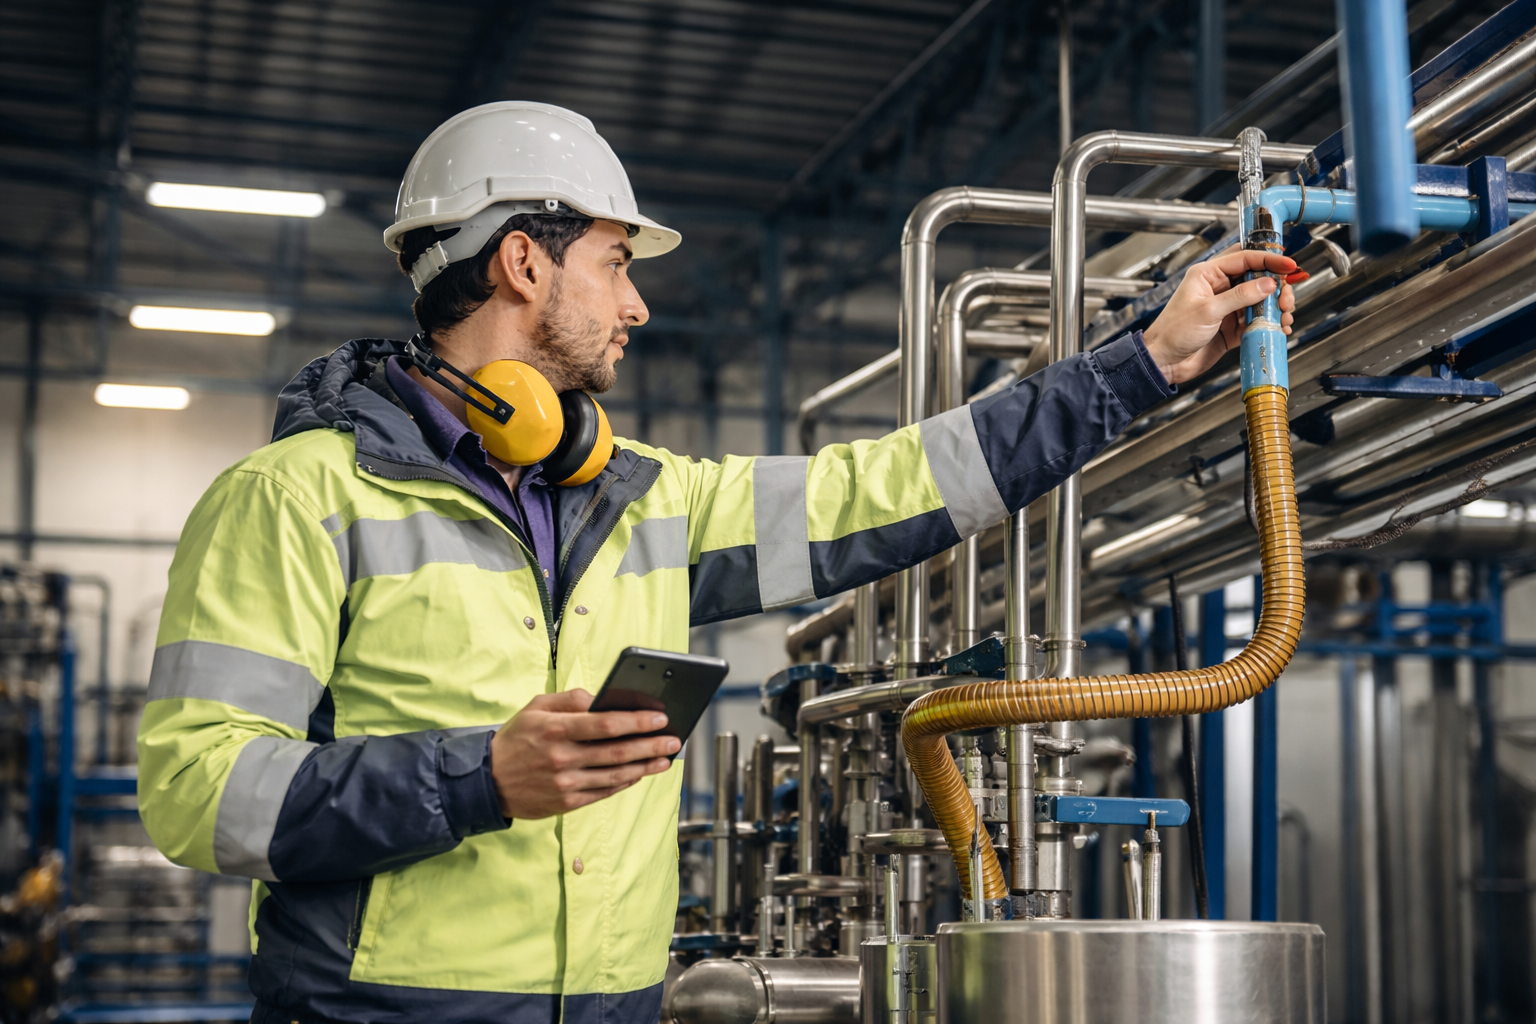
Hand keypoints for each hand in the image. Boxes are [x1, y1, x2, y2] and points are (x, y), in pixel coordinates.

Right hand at [490, 689, 679, 818]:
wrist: (487, 781)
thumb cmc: (516, 738)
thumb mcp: (536, 707)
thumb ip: (570, 700)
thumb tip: (602, 698)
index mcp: (556, 729)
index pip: (605, 724)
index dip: (636, 721)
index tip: (660, 718)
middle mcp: (562, 758)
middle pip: (617, 752)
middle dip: (650, 745)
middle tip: (673, 739)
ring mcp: (565, 783)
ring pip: (615, 775)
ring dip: (645, 767)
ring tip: (665, 758)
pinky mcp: (566, 803)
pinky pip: (603, 792)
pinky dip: (625, 782)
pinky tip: (640, 774)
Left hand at [1141, 247, 1303, 385]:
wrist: (1164, 362)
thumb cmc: (1173, 333)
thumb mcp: (1208, 311)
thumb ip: (1240, 296)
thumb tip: (1267, 283)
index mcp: (1208, 274)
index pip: (1244, 258)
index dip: (1269, 259)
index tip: (1288, 264)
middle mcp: (1219, 288)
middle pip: (1257, 277)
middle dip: (1276, 286)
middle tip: (1285, 298)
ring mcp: (1227, 307)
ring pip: (1260, 299)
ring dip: (1276, 306)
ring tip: (1285, 315)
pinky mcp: (1232, 327)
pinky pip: (1257, 320)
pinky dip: (1271, 323)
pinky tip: (1279, 327)